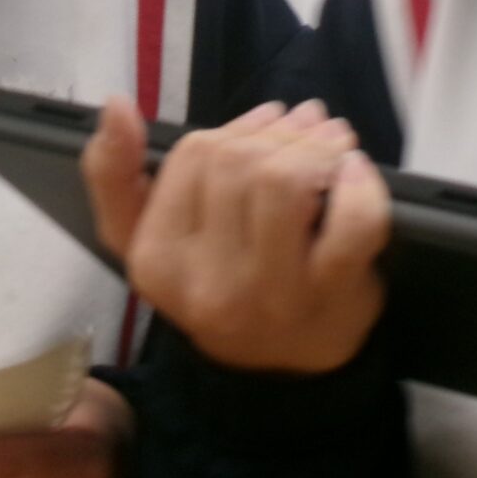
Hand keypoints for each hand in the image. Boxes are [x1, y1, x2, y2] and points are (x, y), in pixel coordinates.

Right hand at [82, 95, 390, 373]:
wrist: (279, 371)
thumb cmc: (216, 282)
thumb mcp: (144, 239)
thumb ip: (114, 176)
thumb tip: (114, 106)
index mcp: (157, 260)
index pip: (194, 156)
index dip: (237, 127)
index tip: (267, 120)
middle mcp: (208, 283)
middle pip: (240, 164)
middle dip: (282, 131)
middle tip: (308, 123)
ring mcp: (271, 294)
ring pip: (284, 182)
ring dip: (317, 147)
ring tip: (331, 140)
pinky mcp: (331, 297)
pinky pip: (351, 224)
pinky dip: (361, 187)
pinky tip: (356, 172)